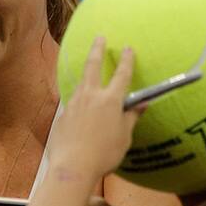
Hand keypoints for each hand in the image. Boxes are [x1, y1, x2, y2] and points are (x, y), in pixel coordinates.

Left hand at [49, 38, 141, 181]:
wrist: (72, 167)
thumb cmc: (104, 154)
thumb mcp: (124, 137)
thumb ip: (131, 117)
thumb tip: (142, 104)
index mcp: (110, 100)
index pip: (122, 75)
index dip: (127, 60)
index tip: (128, 48)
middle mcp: (90, 96)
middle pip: (93, 66)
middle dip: (97, 49)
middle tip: (99, 37)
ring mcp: (73, 104)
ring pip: (81, 84)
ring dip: (87, 76)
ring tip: (90, 73)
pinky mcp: (62, 116)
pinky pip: (73, 104)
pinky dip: (79, 102)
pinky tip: (81, 111)